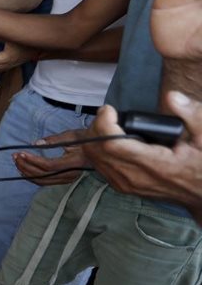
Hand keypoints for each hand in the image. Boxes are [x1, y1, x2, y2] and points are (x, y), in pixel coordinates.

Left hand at [13, 127, 88, 185]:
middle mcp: (71, 174)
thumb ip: (54, 140)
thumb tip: (35, 143)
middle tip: (15, 156)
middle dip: (26, 166)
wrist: (100, 149)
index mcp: (74, 163)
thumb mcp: (72, 135)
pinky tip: (23, 171)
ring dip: (27, 173)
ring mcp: (69, 178)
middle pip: (44, 175)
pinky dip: (33, 177)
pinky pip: (46, 182)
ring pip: (43, 181)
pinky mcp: (65, 179)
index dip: (33, 160)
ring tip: (17, 162)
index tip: (21, 153)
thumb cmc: (86, 139)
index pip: (49, 165)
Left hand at [85, 93, 201, 217]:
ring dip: (94, 139)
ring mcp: (127, 185)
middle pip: (96, 151)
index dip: (104, 123)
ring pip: (94, 160)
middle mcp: (134, 177)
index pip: (112, 144)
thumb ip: (192, 115)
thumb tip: (171, 97)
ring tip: (108, 123)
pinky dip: (98, 150)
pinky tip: (107, 139)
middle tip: (109, 114)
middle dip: (96, 127)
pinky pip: (100, 167)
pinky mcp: (124, 187)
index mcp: (154, 165)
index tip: (110, 110)